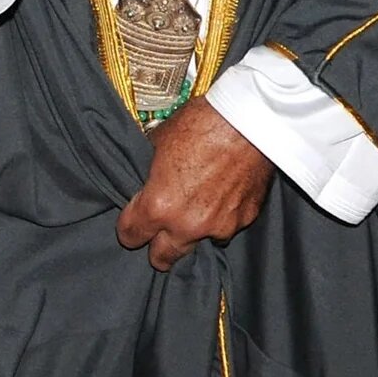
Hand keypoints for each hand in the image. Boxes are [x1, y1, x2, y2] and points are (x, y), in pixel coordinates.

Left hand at [116, 97, 272, 271]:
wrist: (249, 120)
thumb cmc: (201, 124)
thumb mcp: (158, 142)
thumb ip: (151, 171)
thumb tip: (149, 174)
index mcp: (158, 206)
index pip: (131, 235)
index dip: (128, 229)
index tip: (130, 225)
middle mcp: (188, 224)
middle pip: (164, 257)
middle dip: (157, 250)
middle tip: (157, 238)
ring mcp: (220, 225)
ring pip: (199, 243)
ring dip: (193, 232)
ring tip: (193, 211)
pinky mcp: (246, 219)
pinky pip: (226, 227)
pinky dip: (220, 217)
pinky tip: (220, 197)